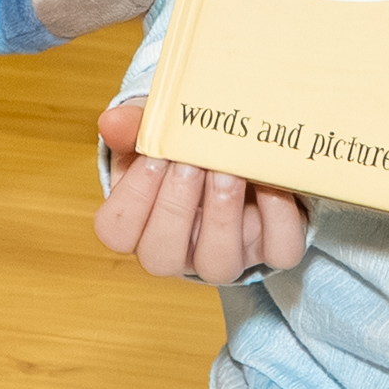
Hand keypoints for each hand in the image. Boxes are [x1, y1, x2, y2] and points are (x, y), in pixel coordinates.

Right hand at [94, 94, 308, 285]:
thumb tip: (110, 122)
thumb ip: (134, 126)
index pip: (117, 232)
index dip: (132, 199)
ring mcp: (228, 255)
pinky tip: (270, 179)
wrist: (243, 150)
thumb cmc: (188, 147)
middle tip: (191, 163)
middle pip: (160, 257)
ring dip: (222, 216)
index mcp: (142, 223)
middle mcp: (181, 250)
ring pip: (217, 265)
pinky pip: (279, 250)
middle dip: (175, 207)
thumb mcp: (158, 130)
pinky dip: (278, 215)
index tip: (153, 157)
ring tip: (228, 171)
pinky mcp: (273, 249)